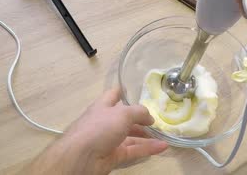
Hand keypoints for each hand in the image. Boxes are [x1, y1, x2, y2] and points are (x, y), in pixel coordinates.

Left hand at [28, 88, 168, 174]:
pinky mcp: (113, 156)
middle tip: (158, 118)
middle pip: (125, 118)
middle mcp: (105, 122)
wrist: (81, 156)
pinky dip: (147, 149)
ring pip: (131, 136)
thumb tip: (150, 117)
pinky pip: (133, 150)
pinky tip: (162, 147)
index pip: (113, 95)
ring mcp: (109, 140)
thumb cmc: (99, 127)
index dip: (124, 91)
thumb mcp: (122, 113)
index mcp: (103, 106)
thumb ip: (139, 112)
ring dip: (147, 135)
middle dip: (140, 118)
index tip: (137, 90)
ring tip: (164, 134)